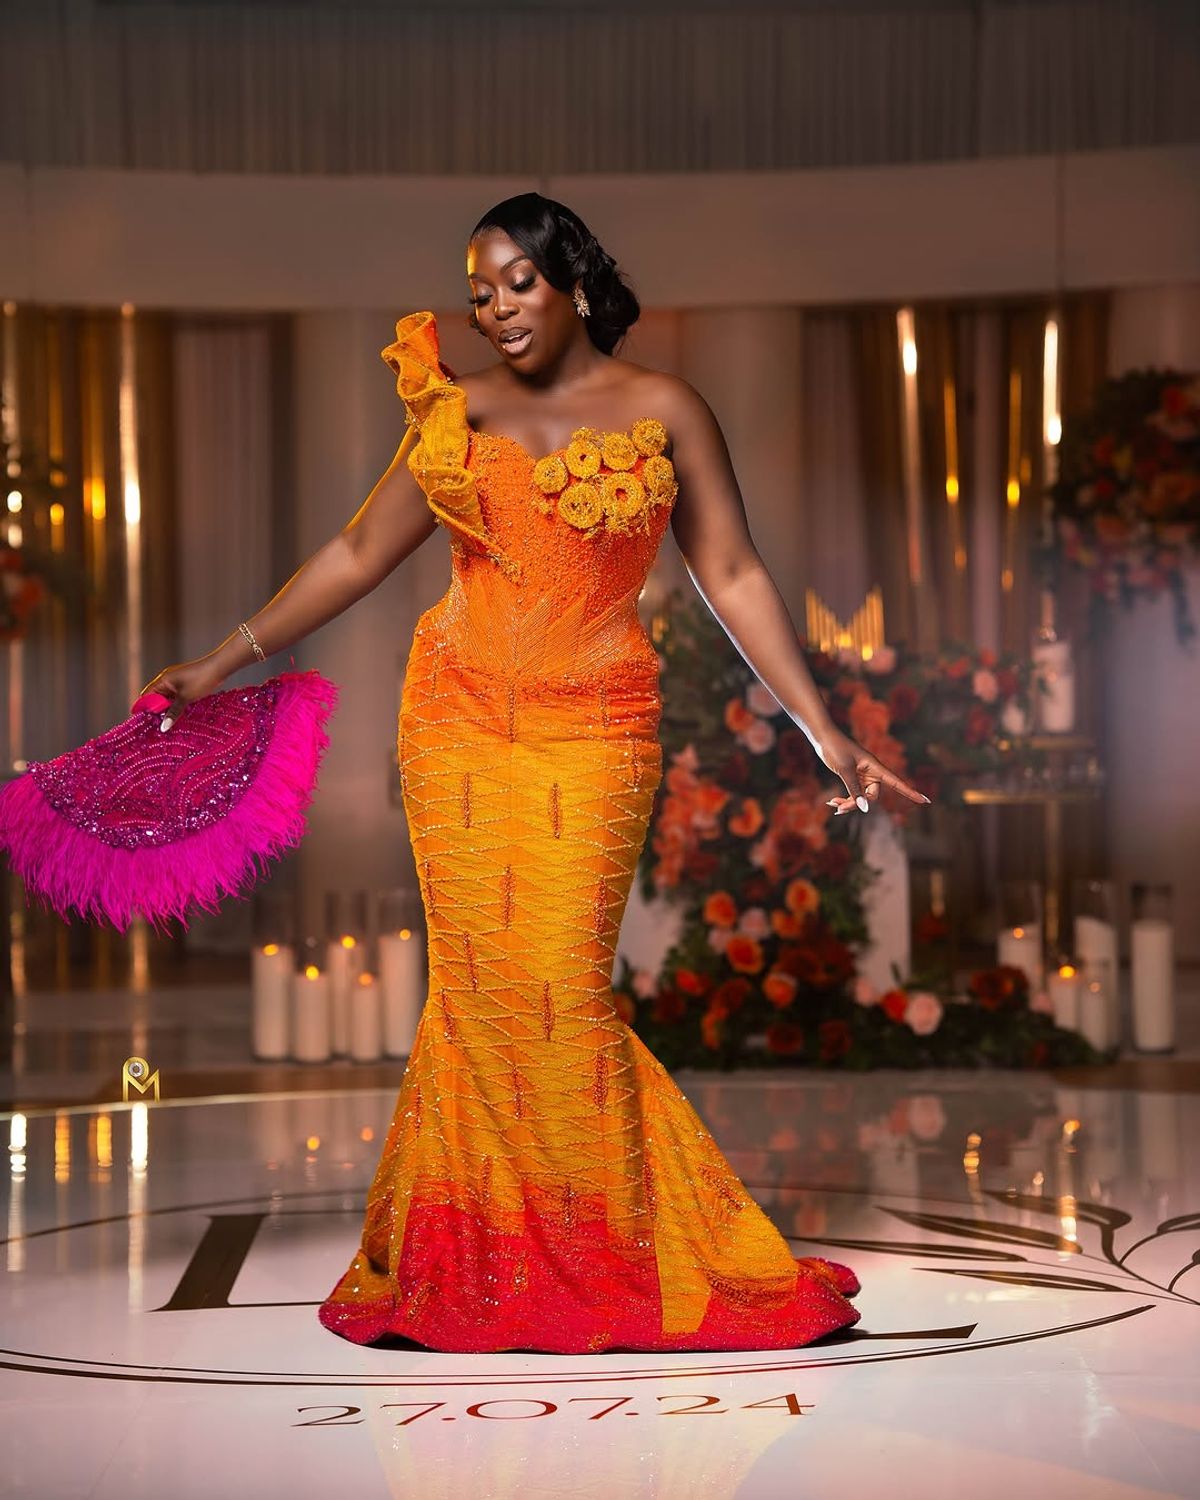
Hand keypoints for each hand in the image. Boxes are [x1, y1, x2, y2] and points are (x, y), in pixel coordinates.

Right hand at [135, 656, 227, 731]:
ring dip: (168, 711)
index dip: (144, 708)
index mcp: (163, 681)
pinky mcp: (187, 687)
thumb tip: (164, 727)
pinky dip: (177, 707)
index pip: (147, 695)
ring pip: (168, 700)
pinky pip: (177, 699)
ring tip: (168, 726)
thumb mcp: (186, 697)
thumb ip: (174, 712)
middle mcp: (168, 682)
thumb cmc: (201, 679)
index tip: (144, 722)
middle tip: (157, 728)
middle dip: (157, 712)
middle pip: (157, 699)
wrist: (219, 668)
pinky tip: (179, 718)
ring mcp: (177, 684)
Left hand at [814, 729, 931, 814]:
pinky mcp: (853, 777)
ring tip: (833, 805)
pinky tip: (833, 802)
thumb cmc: (836, 748)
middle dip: (857, 804)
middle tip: (838, 807)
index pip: (897, 782)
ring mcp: (863, 776)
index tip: (925, 801)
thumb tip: (865, 808)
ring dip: (849, 803)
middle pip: (872, 796)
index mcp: (875, 767)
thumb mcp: (845, 769)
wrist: (824, 737)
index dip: (911, 792)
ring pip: (861, 797)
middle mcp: (872, 772)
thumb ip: (854, 789)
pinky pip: (854, 794)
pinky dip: (845, 798)